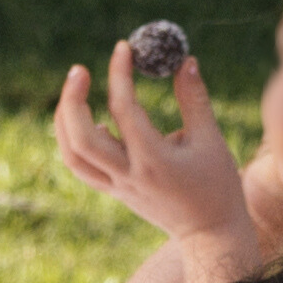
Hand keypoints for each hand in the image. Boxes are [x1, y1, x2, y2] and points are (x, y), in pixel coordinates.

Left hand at [54, 46, 250, 247]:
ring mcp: (118, 186)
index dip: (120, 73)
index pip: (124, 109)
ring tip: (74, 90)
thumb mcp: (211, 140)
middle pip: (80, 138)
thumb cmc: (217, 186)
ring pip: (72, 155)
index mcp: (154, 160)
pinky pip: (82, 166)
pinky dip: (75, 141)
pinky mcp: (116, 191)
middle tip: (79, 70)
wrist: (210, 234)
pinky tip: (89, 120)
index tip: (123, 48)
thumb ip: (194, 99)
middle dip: (72, 100)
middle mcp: (129, 175)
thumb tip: (185, 60)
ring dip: (64, 120)